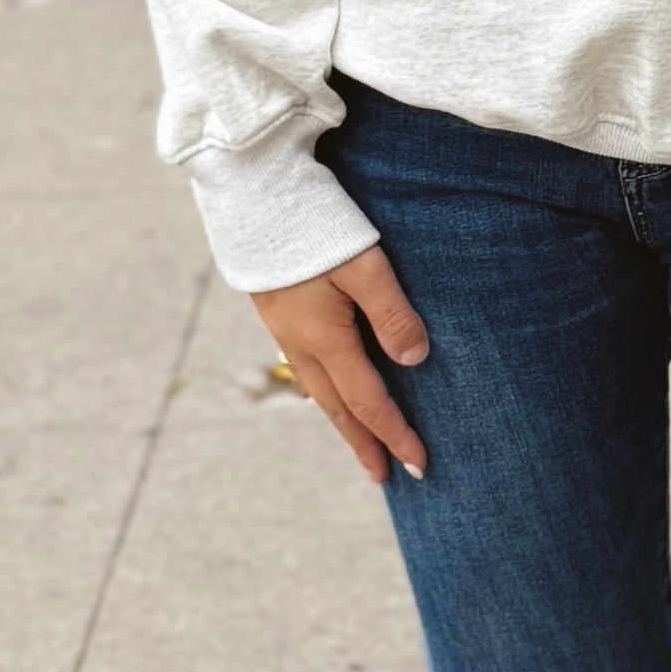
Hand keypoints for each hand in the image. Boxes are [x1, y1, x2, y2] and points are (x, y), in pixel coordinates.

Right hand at [254, 243, 431, 484]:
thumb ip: (392, 314)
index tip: (418, 465)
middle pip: (338, 409)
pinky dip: (327, 393)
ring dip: (344, 422)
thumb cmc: (314, 225)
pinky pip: (307, 370)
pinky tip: (333, 390)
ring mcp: (285, 331)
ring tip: (361, 444)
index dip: (395, 435)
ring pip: (319, 391)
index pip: (368, 402)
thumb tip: (415, 361)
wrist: (252, 195)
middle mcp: (301, 344)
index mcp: (325, 339)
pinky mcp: (278, 314)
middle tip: (384, 476)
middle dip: (364, 443)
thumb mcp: (364, 265)